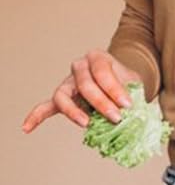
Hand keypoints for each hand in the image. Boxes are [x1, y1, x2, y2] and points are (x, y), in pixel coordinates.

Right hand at [22, 50, 141, 132]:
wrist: (121, 80)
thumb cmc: (126, 81)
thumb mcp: (134, 82)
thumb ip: (133, 93)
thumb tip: (137, 113)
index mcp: (98, 57)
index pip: (102, 72)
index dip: (114, 89)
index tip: (127, 105)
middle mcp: (79, 67)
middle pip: (85, 85)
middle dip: (101, 103)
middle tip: (116, 118)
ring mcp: (68, 82)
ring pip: (63, 95)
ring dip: (74, 111)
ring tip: (86, 123)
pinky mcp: (63, 97)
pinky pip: (46, 106)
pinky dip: (36, 116)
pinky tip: (27, 128)